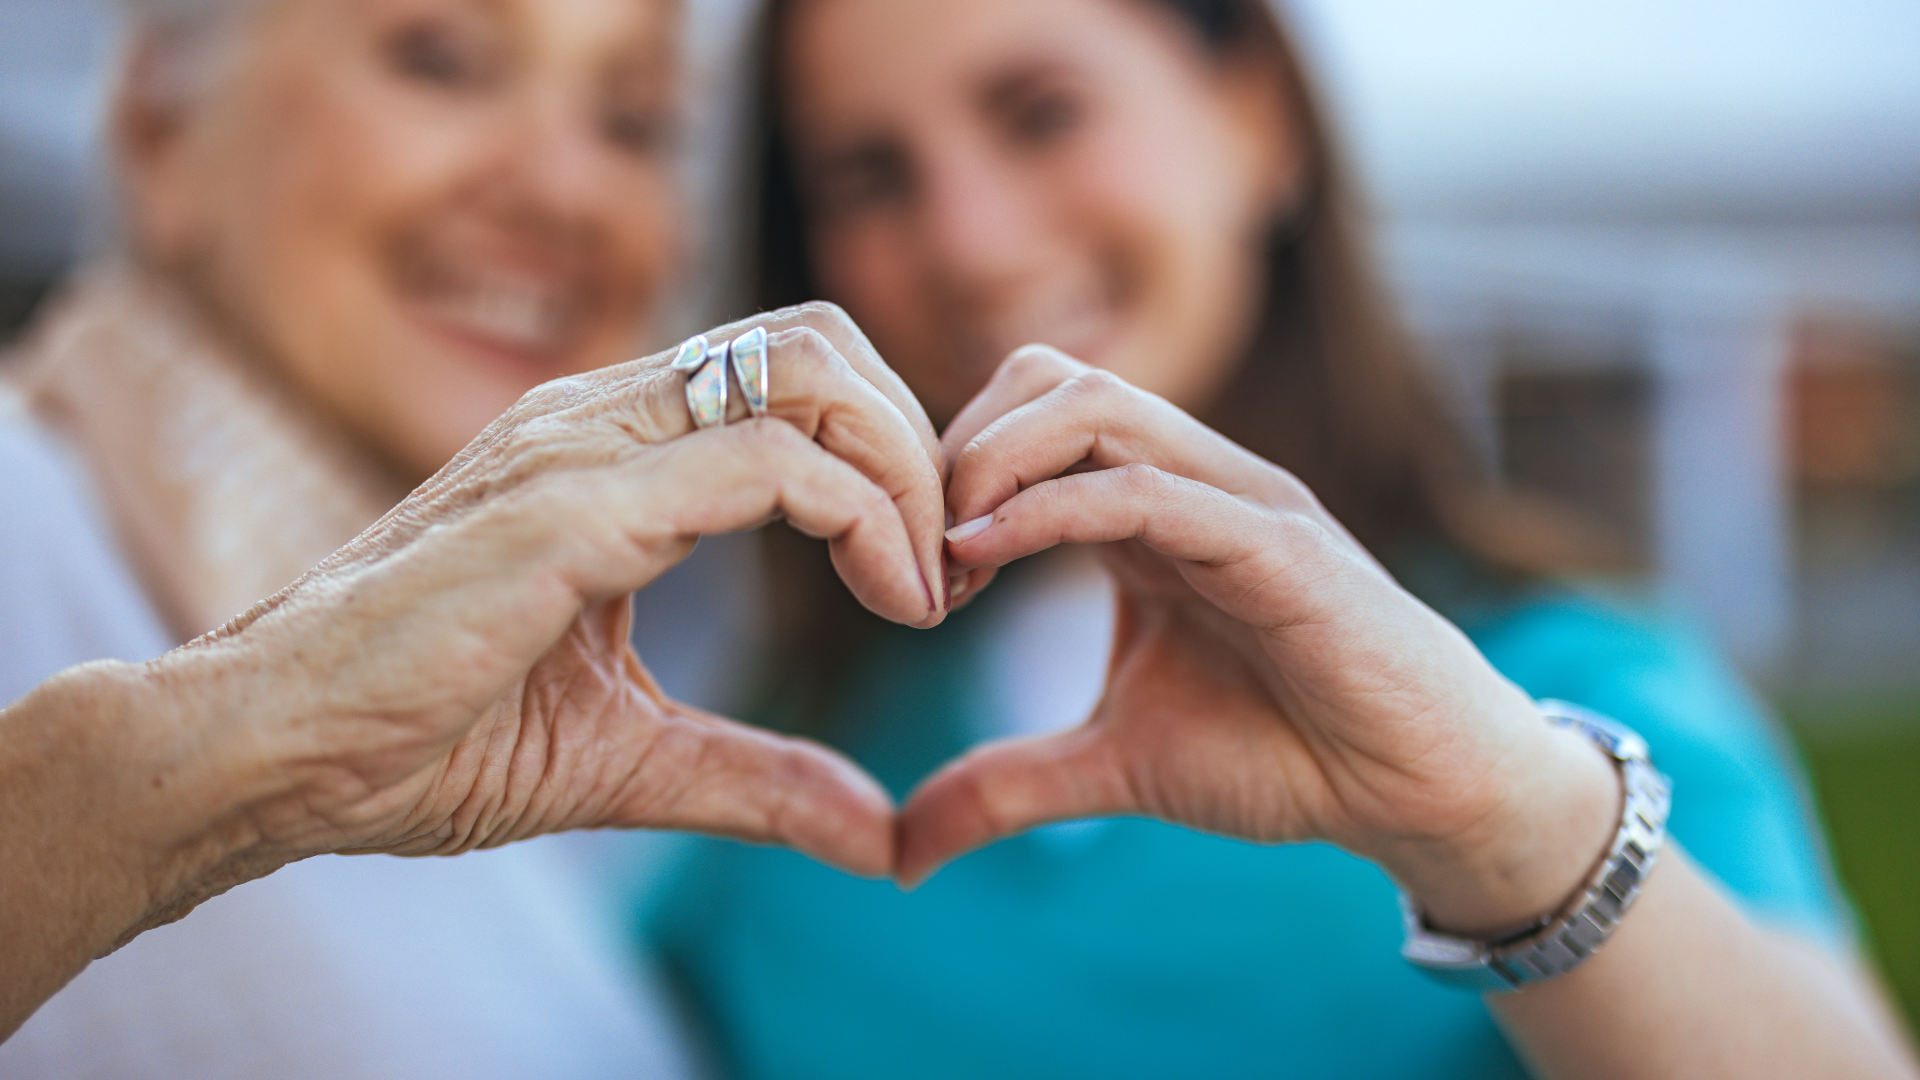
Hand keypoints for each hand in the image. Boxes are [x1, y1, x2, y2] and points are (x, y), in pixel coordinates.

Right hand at [106, 303, 945, 941]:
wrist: (268, 755)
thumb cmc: (419, 738)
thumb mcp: (632, 757)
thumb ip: (761, 779)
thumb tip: (882, 836)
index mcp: (612, 450)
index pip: (796, 377)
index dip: (892, 456)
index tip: (927, 579)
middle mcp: (601, 417)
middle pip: (823, 341)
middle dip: (920, 443)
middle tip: (948, 569)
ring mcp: (581, 446)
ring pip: (810, 371)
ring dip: (907, 470)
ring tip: (926, 590)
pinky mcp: (568, 506)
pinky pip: (764, 463)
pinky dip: (862, 516)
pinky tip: (891, 599)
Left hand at [902, 347, 1619, 932]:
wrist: (1413, 790)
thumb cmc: (1284, 754)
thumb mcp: (1113, 766)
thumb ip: (1007, 786)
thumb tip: (903, 855)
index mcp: (1146, 510)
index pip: (1027, 413)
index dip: (946, 470)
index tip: (905, 568)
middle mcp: (1189, 481)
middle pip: (1048, 377)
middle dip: (956, 446)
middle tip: (915, 550)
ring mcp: (1235, 500)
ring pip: (1092, 404)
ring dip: (991, 461)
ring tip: (947, 553)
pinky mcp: (1277, 545)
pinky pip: (1147, 489)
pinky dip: (1051, 509)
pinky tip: (983, 555)